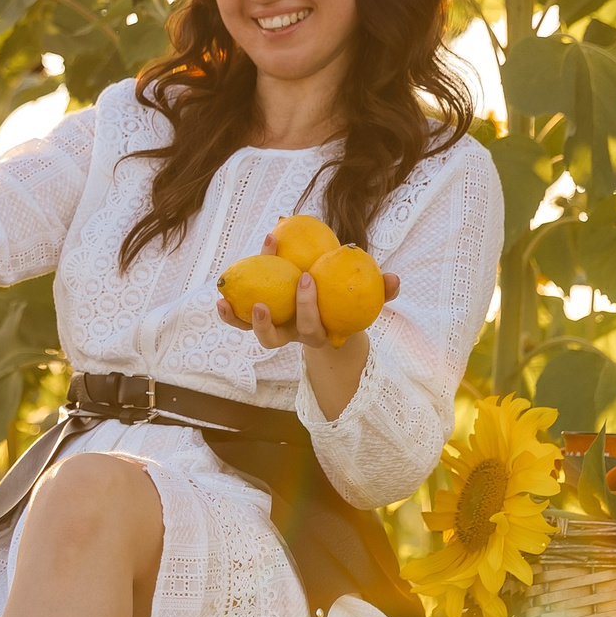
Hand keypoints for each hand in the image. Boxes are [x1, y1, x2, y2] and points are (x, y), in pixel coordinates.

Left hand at [216, 236, 399, 351]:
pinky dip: (229, 313)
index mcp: (317, 332)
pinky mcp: (260, 322)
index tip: (306, 277)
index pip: (311, 326)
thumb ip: (382, 292)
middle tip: (262, 301)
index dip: (307, 306)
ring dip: (239, 321)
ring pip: (253, 335)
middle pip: (275, 340)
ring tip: (225, 301)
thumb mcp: (366, 298)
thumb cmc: (348, 304)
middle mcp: (292, 336)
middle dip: (268, 323)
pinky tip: (220, 296)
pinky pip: (241, 322)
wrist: (331, 316)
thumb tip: (395, 279)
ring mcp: (276, 331)